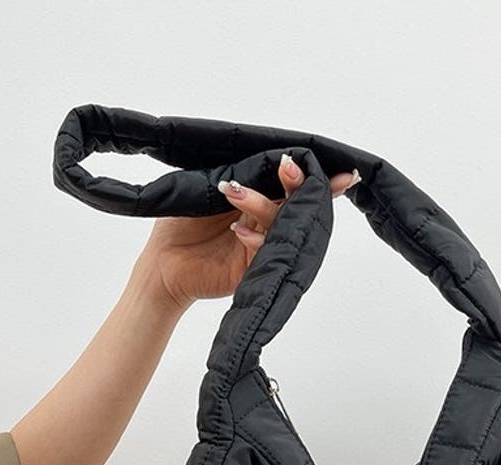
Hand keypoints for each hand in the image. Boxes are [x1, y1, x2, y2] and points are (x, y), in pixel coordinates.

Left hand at [136, 155, 359, 313]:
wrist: (161, 263)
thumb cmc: (180, 223)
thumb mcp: (207, 187)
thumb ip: (237, 174)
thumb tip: (267, 160)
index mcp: (258, 200)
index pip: (289, 186)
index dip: (313, 178)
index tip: (339, 173)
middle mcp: (265, 222)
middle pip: (295, 202)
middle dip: (298, 184)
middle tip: (288, 168)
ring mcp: (261, 245)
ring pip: (280, 223)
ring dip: (263, 205)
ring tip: (235, 193)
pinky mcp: (253, 268)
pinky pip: (265, 250)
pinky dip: (255, 238)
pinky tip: (237, 230)